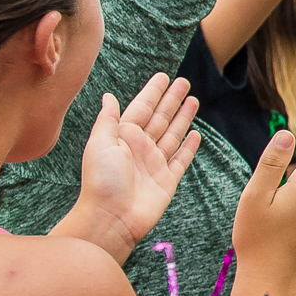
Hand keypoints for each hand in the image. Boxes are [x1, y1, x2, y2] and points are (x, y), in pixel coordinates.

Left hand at [70, 75, 201, 261]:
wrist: (111, 218)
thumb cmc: (101, 181)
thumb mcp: (100, 144)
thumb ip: (108, 119)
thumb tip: (109, 96)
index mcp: (123, 136)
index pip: (142, 107)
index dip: (153, 92)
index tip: (164, 77)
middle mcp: (140, 147)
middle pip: (160, 118)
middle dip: (172, 100)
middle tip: (185, 82)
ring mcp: (155, 163)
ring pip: (173, 134)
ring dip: (183, 118)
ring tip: (194, 101)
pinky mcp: (167, 180)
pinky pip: (181, 159)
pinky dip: (189, 147)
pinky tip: (196, 135)